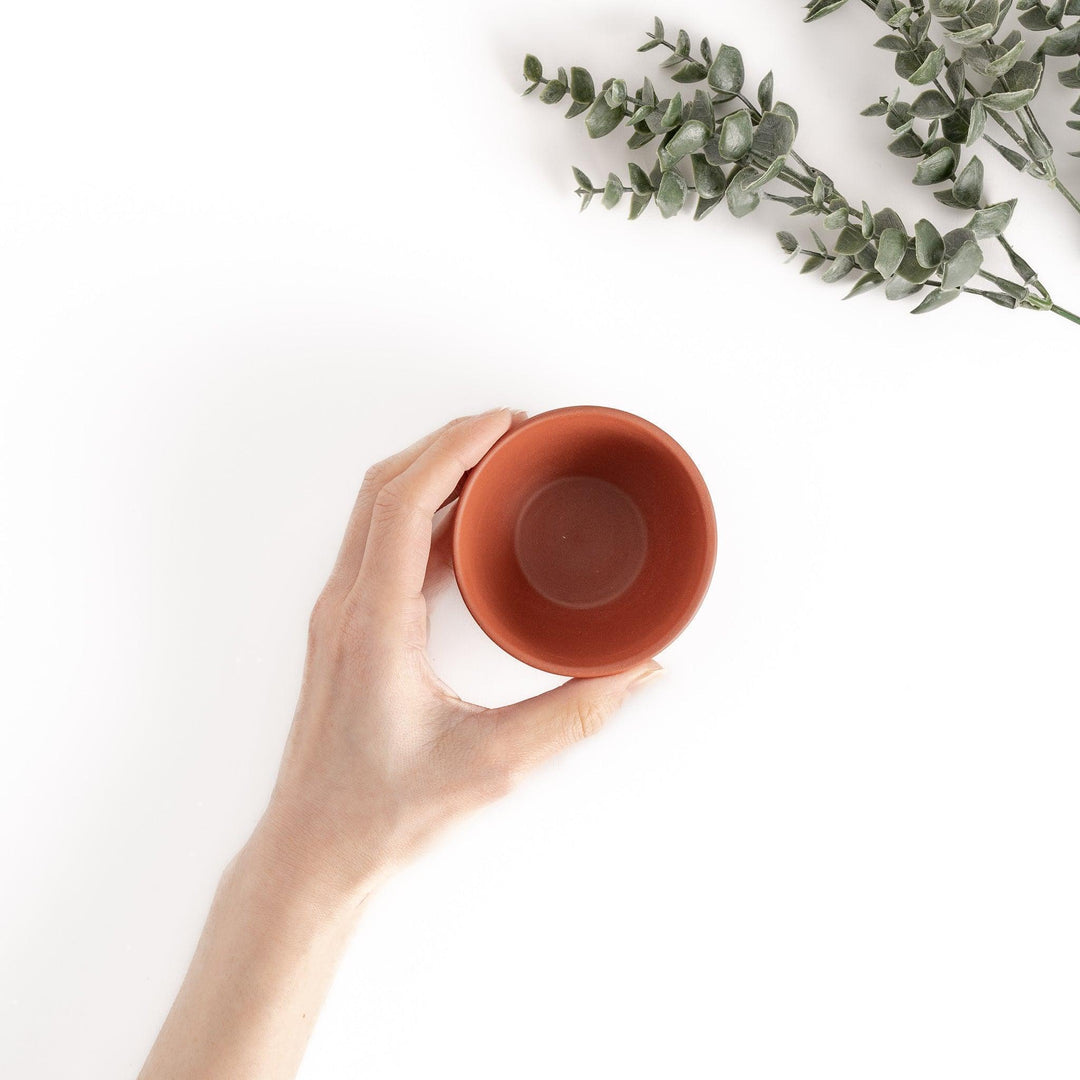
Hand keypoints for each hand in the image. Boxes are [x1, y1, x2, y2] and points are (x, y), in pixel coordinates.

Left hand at [256, 409, 660, 907]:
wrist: (315, 851)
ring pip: (378, 512)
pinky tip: (470, 523)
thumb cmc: (385, 813)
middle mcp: (347, 607)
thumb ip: (577, 714)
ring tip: (498, 460)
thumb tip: (641, 668)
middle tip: (515, 429)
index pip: (405, 502)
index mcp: (372, 624)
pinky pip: (382, 546)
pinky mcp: (347, 630)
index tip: (507, 421)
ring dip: (434, 473)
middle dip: (450, 443)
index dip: (456, 447)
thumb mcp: (496, 765)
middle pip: (386, 488)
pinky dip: (425, 515)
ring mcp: (341, 616)